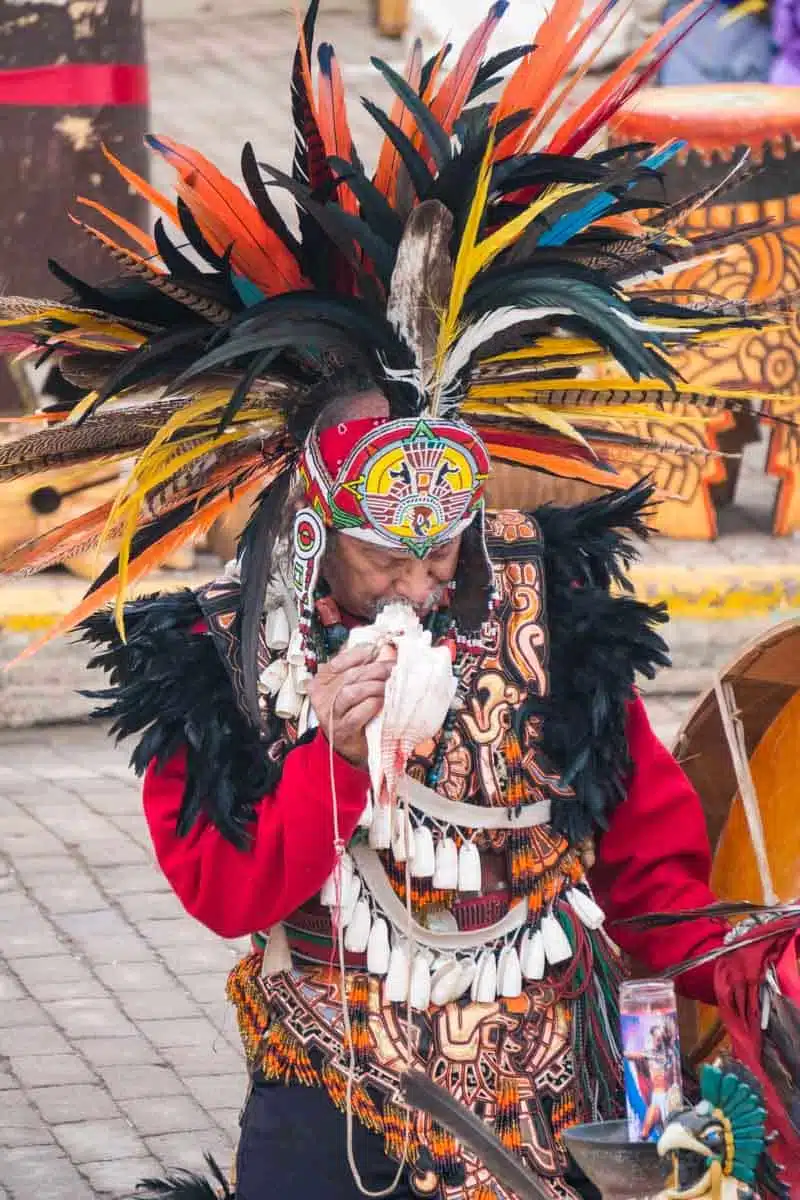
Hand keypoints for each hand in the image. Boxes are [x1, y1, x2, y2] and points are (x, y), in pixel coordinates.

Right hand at [307, 641, 395, 767]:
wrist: (346, 746)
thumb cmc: (351, 713)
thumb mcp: (350, 688)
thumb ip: (360, 671)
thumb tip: (384, 651)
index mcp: (321, 681)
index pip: (338, 661)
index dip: (359, 654)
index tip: (377, 651)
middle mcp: (322, 696)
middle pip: (349, 676)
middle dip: (375, 669)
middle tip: (392, 668)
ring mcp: (330, 714)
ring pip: (351, 693)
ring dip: (374, 687)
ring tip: (388, 686)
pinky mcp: (342, 729)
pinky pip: (357, 714)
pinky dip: (372, 705)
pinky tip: (382, 702)